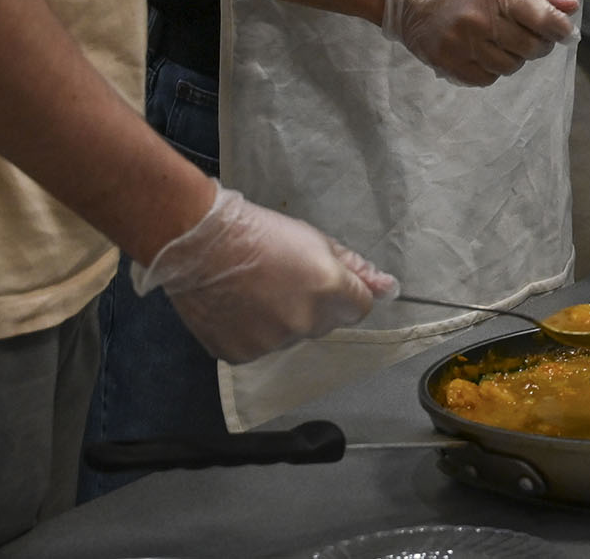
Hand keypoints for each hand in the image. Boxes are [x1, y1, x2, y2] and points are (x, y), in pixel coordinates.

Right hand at [132, 184, 394, 363]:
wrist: (200, 244)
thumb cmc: (261, 233)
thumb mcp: (316, 240)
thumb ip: (355, 268)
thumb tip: (388, 288)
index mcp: (328, 291)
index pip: (360, 308)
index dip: (348, 293)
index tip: (328, 281)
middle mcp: (303, 323)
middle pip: (326, 324)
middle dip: (315, 306)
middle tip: (285, 279)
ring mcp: (270, 343)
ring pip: (292, 337)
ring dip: (283, 320)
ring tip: (257, 291)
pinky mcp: (240, 355)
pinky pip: (260, 348)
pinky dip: (254, 332)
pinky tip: (239, 307)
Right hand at [382, 0, 578, 86]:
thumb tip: (571, 7)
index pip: (543, 18)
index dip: (560, 29)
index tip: (564, 31)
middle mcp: (478, 19)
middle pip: (531, 47)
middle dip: (540, 44)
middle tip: (534, 35)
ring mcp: (461, 43)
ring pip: (510, 66)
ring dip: (516, 57)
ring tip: (505, 41)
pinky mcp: (447, 62)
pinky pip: (486, 78)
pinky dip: (493, 69)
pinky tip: (485, 51)